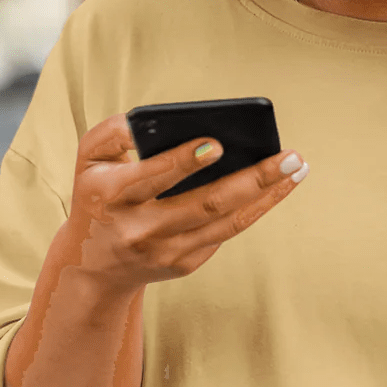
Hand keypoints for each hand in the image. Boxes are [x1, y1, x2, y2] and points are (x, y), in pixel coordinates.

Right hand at [64, 113, 308, 297]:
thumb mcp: (89, 159)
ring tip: (297, 168)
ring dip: (268, 195)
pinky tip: (278, 187)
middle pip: (205, 204)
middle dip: (253, 179)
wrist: (93, 265)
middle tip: (290, 156)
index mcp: (111, 197)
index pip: (152, 177)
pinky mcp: (185, 264)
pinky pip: (227, 233)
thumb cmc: (97, 194)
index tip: (219, 144)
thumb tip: (153, 121)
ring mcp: (166, 251)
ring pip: (226, 223)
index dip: (185, 162)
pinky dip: (256, 209)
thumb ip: (114, 132)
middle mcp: (140, 230)